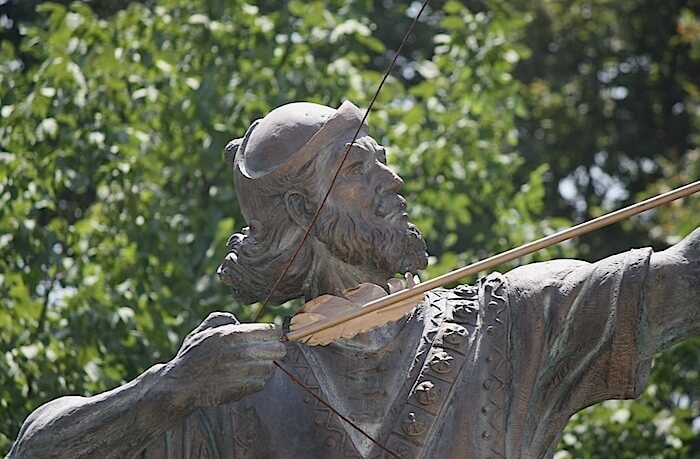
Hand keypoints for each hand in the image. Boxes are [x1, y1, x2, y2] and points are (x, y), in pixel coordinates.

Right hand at [162, 312, 285, 407]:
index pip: (272, 331)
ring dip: (265, 365)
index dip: (272, 333)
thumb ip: (225, 318)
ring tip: (254, 365)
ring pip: (270, 367)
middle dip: (274, 349)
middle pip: (277, 349)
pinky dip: (256, 380)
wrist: (180, 385)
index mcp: (233, 335)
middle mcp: (240, 353)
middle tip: (267, 351)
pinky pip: (261, 383)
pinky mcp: (241, 390)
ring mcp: (242, 373)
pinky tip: (246, 377)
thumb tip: (241, 322)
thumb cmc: (193, 355)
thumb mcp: (205, 329)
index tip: (268, 336)